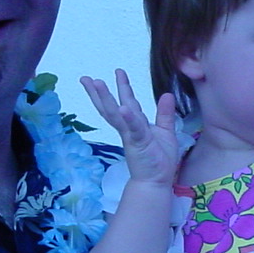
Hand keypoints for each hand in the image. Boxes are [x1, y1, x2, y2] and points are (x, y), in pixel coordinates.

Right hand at [80, 70, 178, 186]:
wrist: (156, 181)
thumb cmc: (160, 159)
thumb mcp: (166, 132)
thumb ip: (165, 114)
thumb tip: (167, 94)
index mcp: (136, 124)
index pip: (127, 102)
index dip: (122, 87)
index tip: (118, 71)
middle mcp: (129, 128)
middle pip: (110, 107)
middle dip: (99, 92)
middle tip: (87, 78)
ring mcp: (131, 135)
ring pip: (115, 114)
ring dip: (106, 98)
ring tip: (97, 83)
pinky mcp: (138, 143)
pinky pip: (133, 128)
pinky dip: (128, 118)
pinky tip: (123, 107)